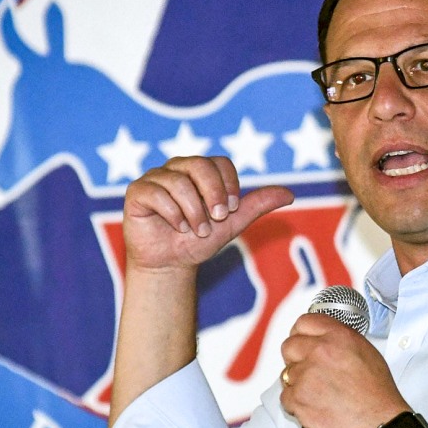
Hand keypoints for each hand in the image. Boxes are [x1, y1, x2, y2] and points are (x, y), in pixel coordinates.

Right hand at [121, 156, 293, 271]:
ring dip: (193, 211)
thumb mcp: (233, 223)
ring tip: (196, 230)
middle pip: (200, 165)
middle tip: (217, 218)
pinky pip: (156, 192)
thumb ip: (257, 205)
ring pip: (178, 181)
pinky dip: (172, 213)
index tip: (231, 210)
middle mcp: (178, 169)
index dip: (230, 185)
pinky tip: (178, 227)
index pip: (221, 163)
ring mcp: (156, 178)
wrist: (171, 264)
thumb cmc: (200, 240)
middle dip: (213, 194)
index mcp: (202, 171)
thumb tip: (290, 194)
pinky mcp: (137, 191)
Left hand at [279, 313, 407, 427]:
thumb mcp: (368, 353)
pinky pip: (285, 397)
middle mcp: (320, 351)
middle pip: (289, 346)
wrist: (378, 423)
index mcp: (338, 337)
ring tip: (319, 393)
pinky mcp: (298, 398)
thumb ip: (340, 340)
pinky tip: (315, 406)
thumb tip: (324, 339)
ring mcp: (306, 375)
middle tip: (309, 371)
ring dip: (298, 383)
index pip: (304, 322)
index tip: (302, 341)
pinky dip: (297, 404)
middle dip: (296, 358)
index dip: (301, 333)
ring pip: (287, 374)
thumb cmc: (377, 394)